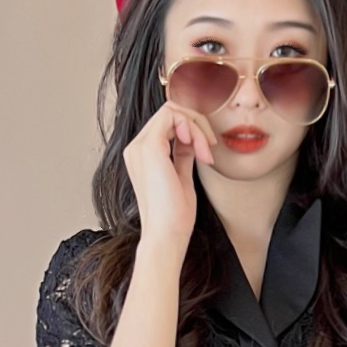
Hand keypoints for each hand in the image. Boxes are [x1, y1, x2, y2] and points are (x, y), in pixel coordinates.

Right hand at [123, 99, 218, 254]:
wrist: (167, 235)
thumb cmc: (174, 216)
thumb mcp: (181, 177)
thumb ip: (182, 154)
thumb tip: (192, 139)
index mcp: (142, 155)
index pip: (167, 123)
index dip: (192, 129)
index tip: (207, 152)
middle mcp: (136, 148)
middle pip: (170, 112)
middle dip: (197, 125)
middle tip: (210, 149)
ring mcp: (140, 146)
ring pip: (172, 111)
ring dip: (197, 127)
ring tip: (206, 152)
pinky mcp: (150, 148)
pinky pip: (173, 116)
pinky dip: (192, 127)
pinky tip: (200, 147)